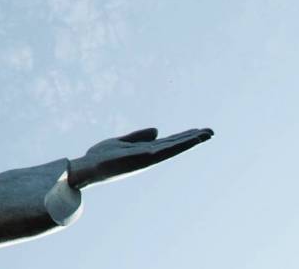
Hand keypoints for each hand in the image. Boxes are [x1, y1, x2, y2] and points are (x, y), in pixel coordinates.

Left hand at [67, 127, 212, 189]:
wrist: (87, 168)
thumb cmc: (100, 157)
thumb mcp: (120, 142)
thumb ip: (138, 137)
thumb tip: (157, 130)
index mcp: (145, 150)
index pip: (168, 142)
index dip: (184, 137)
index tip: (199, 131)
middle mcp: (149, 155)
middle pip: (175, 145)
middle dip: (192, 138)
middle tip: (211, 131)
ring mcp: (147, 158)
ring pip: (173, 148)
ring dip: (189, 141)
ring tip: (206, 134)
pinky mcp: (142, 159)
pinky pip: (162, 151)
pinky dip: (176, 146)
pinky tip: (186, 141)